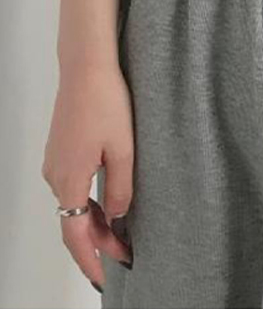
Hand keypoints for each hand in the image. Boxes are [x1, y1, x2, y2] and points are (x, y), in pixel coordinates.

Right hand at [42, 64, 134, 291]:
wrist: (87, 67)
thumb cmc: (106, 102)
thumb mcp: (122, 148)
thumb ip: (120, 187)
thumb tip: (118, 216)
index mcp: (70, 180)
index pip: (76, 236)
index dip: (92, 260)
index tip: (108, 276)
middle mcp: (56, 175)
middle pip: (75, 223)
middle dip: (98, 244)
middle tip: (126, 254)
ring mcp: (55, 162)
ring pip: (74, 205)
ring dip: (95, 222)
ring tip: (122, 233)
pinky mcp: (61, 149)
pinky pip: (72, 186)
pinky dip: (89, 202)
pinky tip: (108, 202)